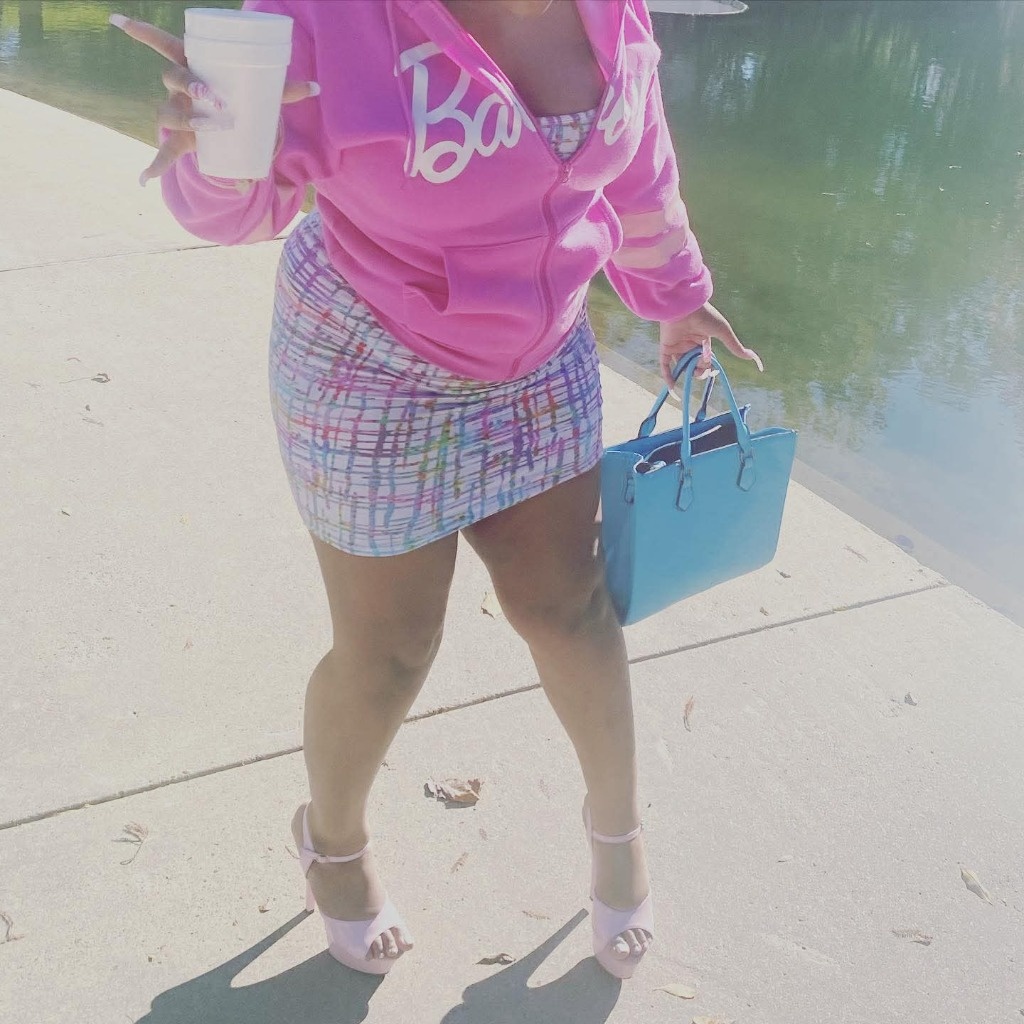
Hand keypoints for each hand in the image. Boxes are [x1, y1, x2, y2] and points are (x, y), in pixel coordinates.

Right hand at [108, 14, 318, 185]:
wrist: (229, 125)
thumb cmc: (239, 98)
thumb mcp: (261, 93)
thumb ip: (284, 89)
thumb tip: (316, 87)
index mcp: (192, 66)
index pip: (164, 44)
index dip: (142, 32)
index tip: (117, 20)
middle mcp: (178, 87)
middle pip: (171, 79)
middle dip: (189, 85)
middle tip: (212, 96)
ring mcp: (176, 113)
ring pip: (168, 114)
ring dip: (184, 121)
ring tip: (205, 129)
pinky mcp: (180, 140)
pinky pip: (163, 152)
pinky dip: (153, 166)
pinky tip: (143, 179)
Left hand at [658, 302, 763, 389]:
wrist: (686, 307)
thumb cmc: (706, 317)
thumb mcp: (723, 333)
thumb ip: (735, 346)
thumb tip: (753, 357)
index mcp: (703, 339)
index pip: (705, 358)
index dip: (708, 366)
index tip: (711, 370)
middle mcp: (690, 343)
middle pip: (694, 363)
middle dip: (698, 370)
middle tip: (700, 371)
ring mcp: (677, 345)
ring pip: (681, 365)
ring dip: (687, 372)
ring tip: (692, 372)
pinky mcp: (665, 347)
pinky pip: (665, 365)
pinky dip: (668, 376)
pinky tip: (672, 388)